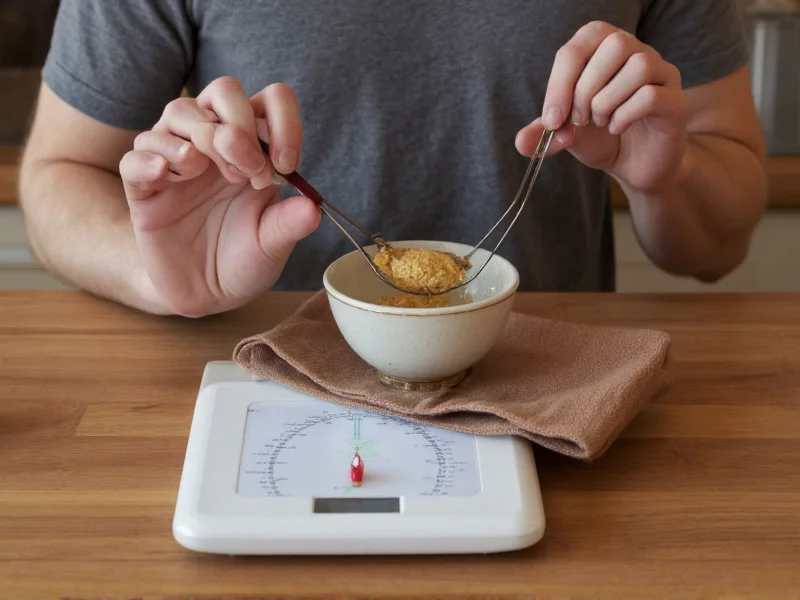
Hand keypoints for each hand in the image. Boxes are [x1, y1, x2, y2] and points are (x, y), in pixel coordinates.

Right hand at [119, 77, 319, 316]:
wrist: (207, 292)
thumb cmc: (244, 259)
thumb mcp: (273, 243)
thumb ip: (290, 223)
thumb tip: (313, 207)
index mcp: (254, 147)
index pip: (269, 101)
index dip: (283, 121)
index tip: (287, 165)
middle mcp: (215, 143)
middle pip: (223, 91)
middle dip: (239, 127)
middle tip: (248, 174)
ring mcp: (177, 159)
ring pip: (178, 111)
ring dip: (200, 136)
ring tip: (205, 173)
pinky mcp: (144, 186)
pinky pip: (136, 155)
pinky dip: (150, 159)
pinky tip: (164, 175)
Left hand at [516, 21, 689, 191]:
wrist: (634, 166)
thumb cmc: (601, 138)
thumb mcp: (565, 133)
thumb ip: (542, 133)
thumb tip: (521, 143)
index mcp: (602, 49)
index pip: (578, 47)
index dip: (559, 83)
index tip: (552, 119)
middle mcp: (636, 51)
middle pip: (613, 45)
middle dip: (585, 89)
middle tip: (580, 119)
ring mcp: (662, 73)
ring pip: (638, 65)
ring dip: (607, 101)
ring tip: (601, 122)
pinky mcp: (676, 101)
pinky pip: (651, 94)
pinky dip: (625, 114)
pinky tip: (617, 128)